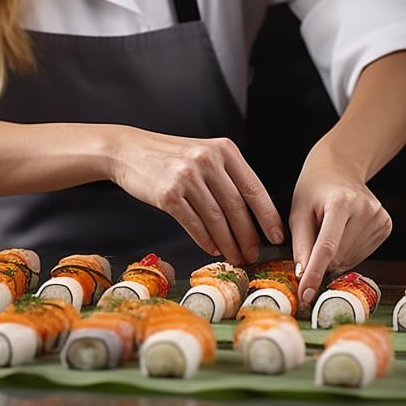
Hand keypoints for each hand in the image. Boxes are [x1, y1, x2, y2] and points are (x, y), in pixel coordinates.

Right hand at [110, 127, 283, 265]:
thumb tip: (252, 215)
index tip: (276, 235)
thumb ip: (226, 175)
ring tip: (234, 256)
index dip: (268, 216)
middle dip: (248, 236)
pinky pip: (194, 224)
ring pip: (217, 219)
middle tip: (253, 254)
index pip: (254, 187)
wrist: (128, 151)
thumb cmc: (169, 157)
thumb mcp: (203, 153)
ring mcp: (187, 177)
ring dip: (228, 244)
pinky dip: (206, 240)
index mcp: (223, 149)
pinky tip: (212, 248)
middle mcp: (207, 160)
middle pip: (237, 207)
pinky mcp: (167, 194)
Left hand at [288, 146, 391, 306]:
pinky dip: (347, 253)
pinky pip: (362, 255)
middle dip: (321, 262)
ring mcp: (380, 218)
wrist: (339, 169)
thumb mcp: (298, 212)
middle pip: (339, 257)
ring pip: (350, 260)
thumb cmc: (314, 190)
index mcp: (340, 202)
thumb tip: (303, 275)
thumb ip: (300, 244)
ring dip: (334, 257)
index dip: (315, 274)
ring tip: (329, 230)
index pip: (327, 248)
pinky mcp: (387, 226)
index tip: (305, 295)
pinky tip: (343, 233)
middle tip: (312, 242)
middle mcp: (365, 210)